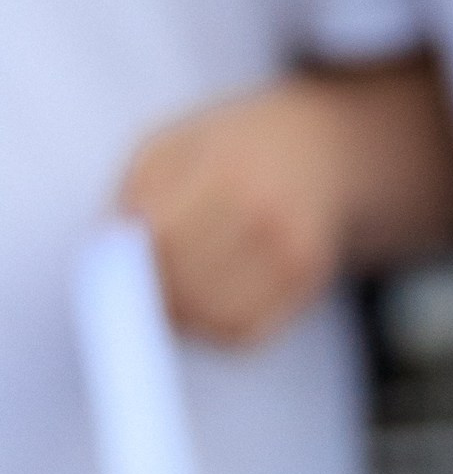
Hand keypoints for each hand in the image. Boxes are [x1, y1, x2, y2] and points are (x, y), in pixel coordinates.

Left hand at [118, 78, 362, 346]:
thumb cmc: (233, 146)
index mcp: (225, 169)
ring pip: (215, 317)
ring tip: (170, 295)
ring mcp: (292, 253)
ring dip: (182, 318)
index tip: (117, 262)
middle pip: (188, 284)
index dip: (130, 262)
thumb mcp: (174, 142)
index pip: (164, 240)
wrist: (324, 148)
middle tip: (137, 285)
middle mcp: (265, 214)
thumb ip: (137, 190)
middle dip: (152, 293)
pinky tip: (203, 306)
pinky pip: (246, 331)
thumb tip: (108, 255)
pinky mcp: (307, 282)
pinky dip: (214, 330)